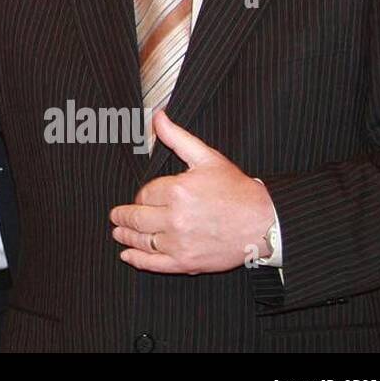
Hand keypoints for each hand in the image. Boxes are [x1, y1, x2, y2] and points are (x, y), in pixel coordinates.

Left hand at [109, 110, 275, 273]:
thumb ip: (177, 137)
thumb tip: (158, 116)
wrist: (264, 223)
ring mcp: (180, 243)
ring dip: (125, 236)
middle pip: (136, 218)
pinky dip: (137, 259)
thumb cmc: (237, 190)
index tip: (144, 197)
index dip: (141, 195)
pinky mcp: (186, 262)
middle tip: (115, 216)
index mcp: (177, 190)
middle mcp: (175, 218)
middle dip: (122, 216)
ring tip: (118, 232)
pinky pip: (154, 263)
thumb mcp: (207, 158)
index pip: (144, 194)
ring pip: (141, 240)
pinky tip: (127, 255)